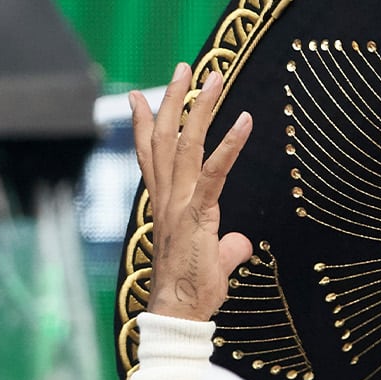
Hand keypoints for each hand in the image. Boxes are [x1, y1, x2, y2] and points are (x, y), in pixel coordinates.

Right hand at [130, 61, 253, 322]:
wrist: (180, 314)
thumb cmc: (193, 291)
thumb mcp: (214, 262)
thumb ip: (226, 246)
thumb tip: (239, 244)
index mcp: (167, 203)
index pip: (151, 155)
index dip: (143, 124)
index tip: (137, 95)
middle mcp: (168, 198)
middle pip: (166, 138)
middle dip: (175, 100)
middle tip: (185, 66)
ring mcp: (180, 204)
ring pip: (186, 144)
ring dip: (201, 107)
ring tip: (214, 76)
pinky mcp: (197, 214)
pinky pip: (215, 172)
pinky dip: (230, 145)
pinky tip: (244, 120)